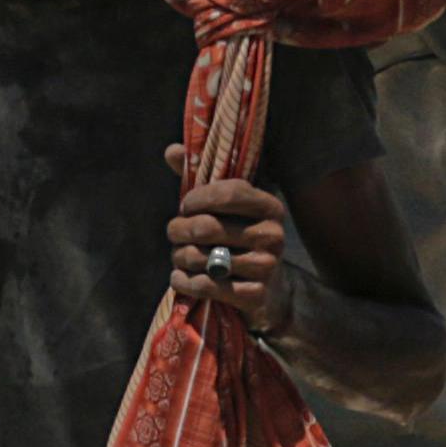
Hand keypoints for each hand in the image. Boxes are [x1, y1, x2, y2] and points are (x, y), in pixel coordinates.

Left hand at [161, 149, 295, 334]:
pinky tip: (179, 277)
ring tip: (179, 255)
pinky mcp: (256, 296)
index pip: (229, 192)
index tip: (185, 204)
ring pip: (202, 258)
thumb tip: (172, 150)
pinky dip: (184, 281)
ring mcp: (267, 267)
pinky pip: (207, 286)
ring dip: (179, 257)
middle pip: (207, 227)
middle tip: (173, 232)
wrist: (271, 288)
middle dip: (179, 229)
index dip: (198, 197)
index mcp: (270, 206)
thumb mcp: (227, 206)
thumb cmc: (240, 236)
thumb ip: (200, 176)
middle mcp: (273, 235)